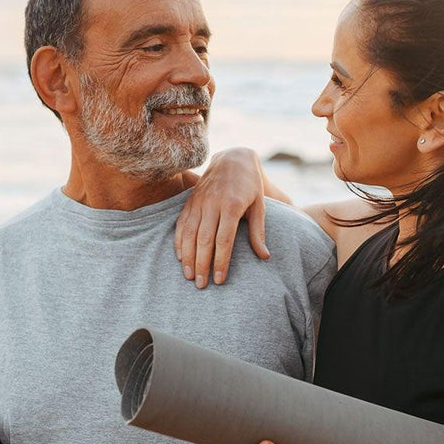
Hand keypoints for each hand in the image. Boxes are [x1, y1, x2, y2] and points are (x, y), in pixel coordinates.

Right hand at [175, 147, 269, 288]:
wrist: (233, 159)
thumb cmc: (250, 186)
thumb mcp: (259, 206)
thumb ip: (258, 232)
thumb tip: (264, 256)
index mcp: (231, 206)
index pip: (224, 240)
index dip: (220, 261)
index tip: (219, 279)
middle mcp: (212, 204)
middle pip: (204, 240)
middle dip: (202, 264)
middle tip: (201, 285)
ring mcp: (198, 202)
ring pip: (190, 233)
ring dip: (188, 256)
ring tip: (190, 276)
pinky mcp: (190, 201)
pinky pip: (181, 224)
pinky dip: (179, 241)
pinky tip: (180, 257)